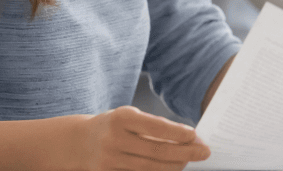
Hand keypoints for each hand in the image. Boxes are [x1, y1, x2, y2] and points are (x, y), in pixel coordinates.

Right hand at [74, 106, 210, 170]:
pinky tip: (170, 170)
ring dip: (174, 166)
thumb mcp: (129, 117)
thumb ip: (154, 126)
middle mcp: (114, 140)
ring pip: (149, 169)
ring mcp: (110, 160)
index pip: (156, 127)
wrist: (79, 142)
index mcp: (121, 118)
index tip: (195, 136)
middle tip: (203, 152)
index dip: (178, 133)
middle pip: (156, 152)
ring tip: (188, 162)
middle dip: (184, 153)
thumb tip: (187, 138)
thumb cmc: (112, 126)